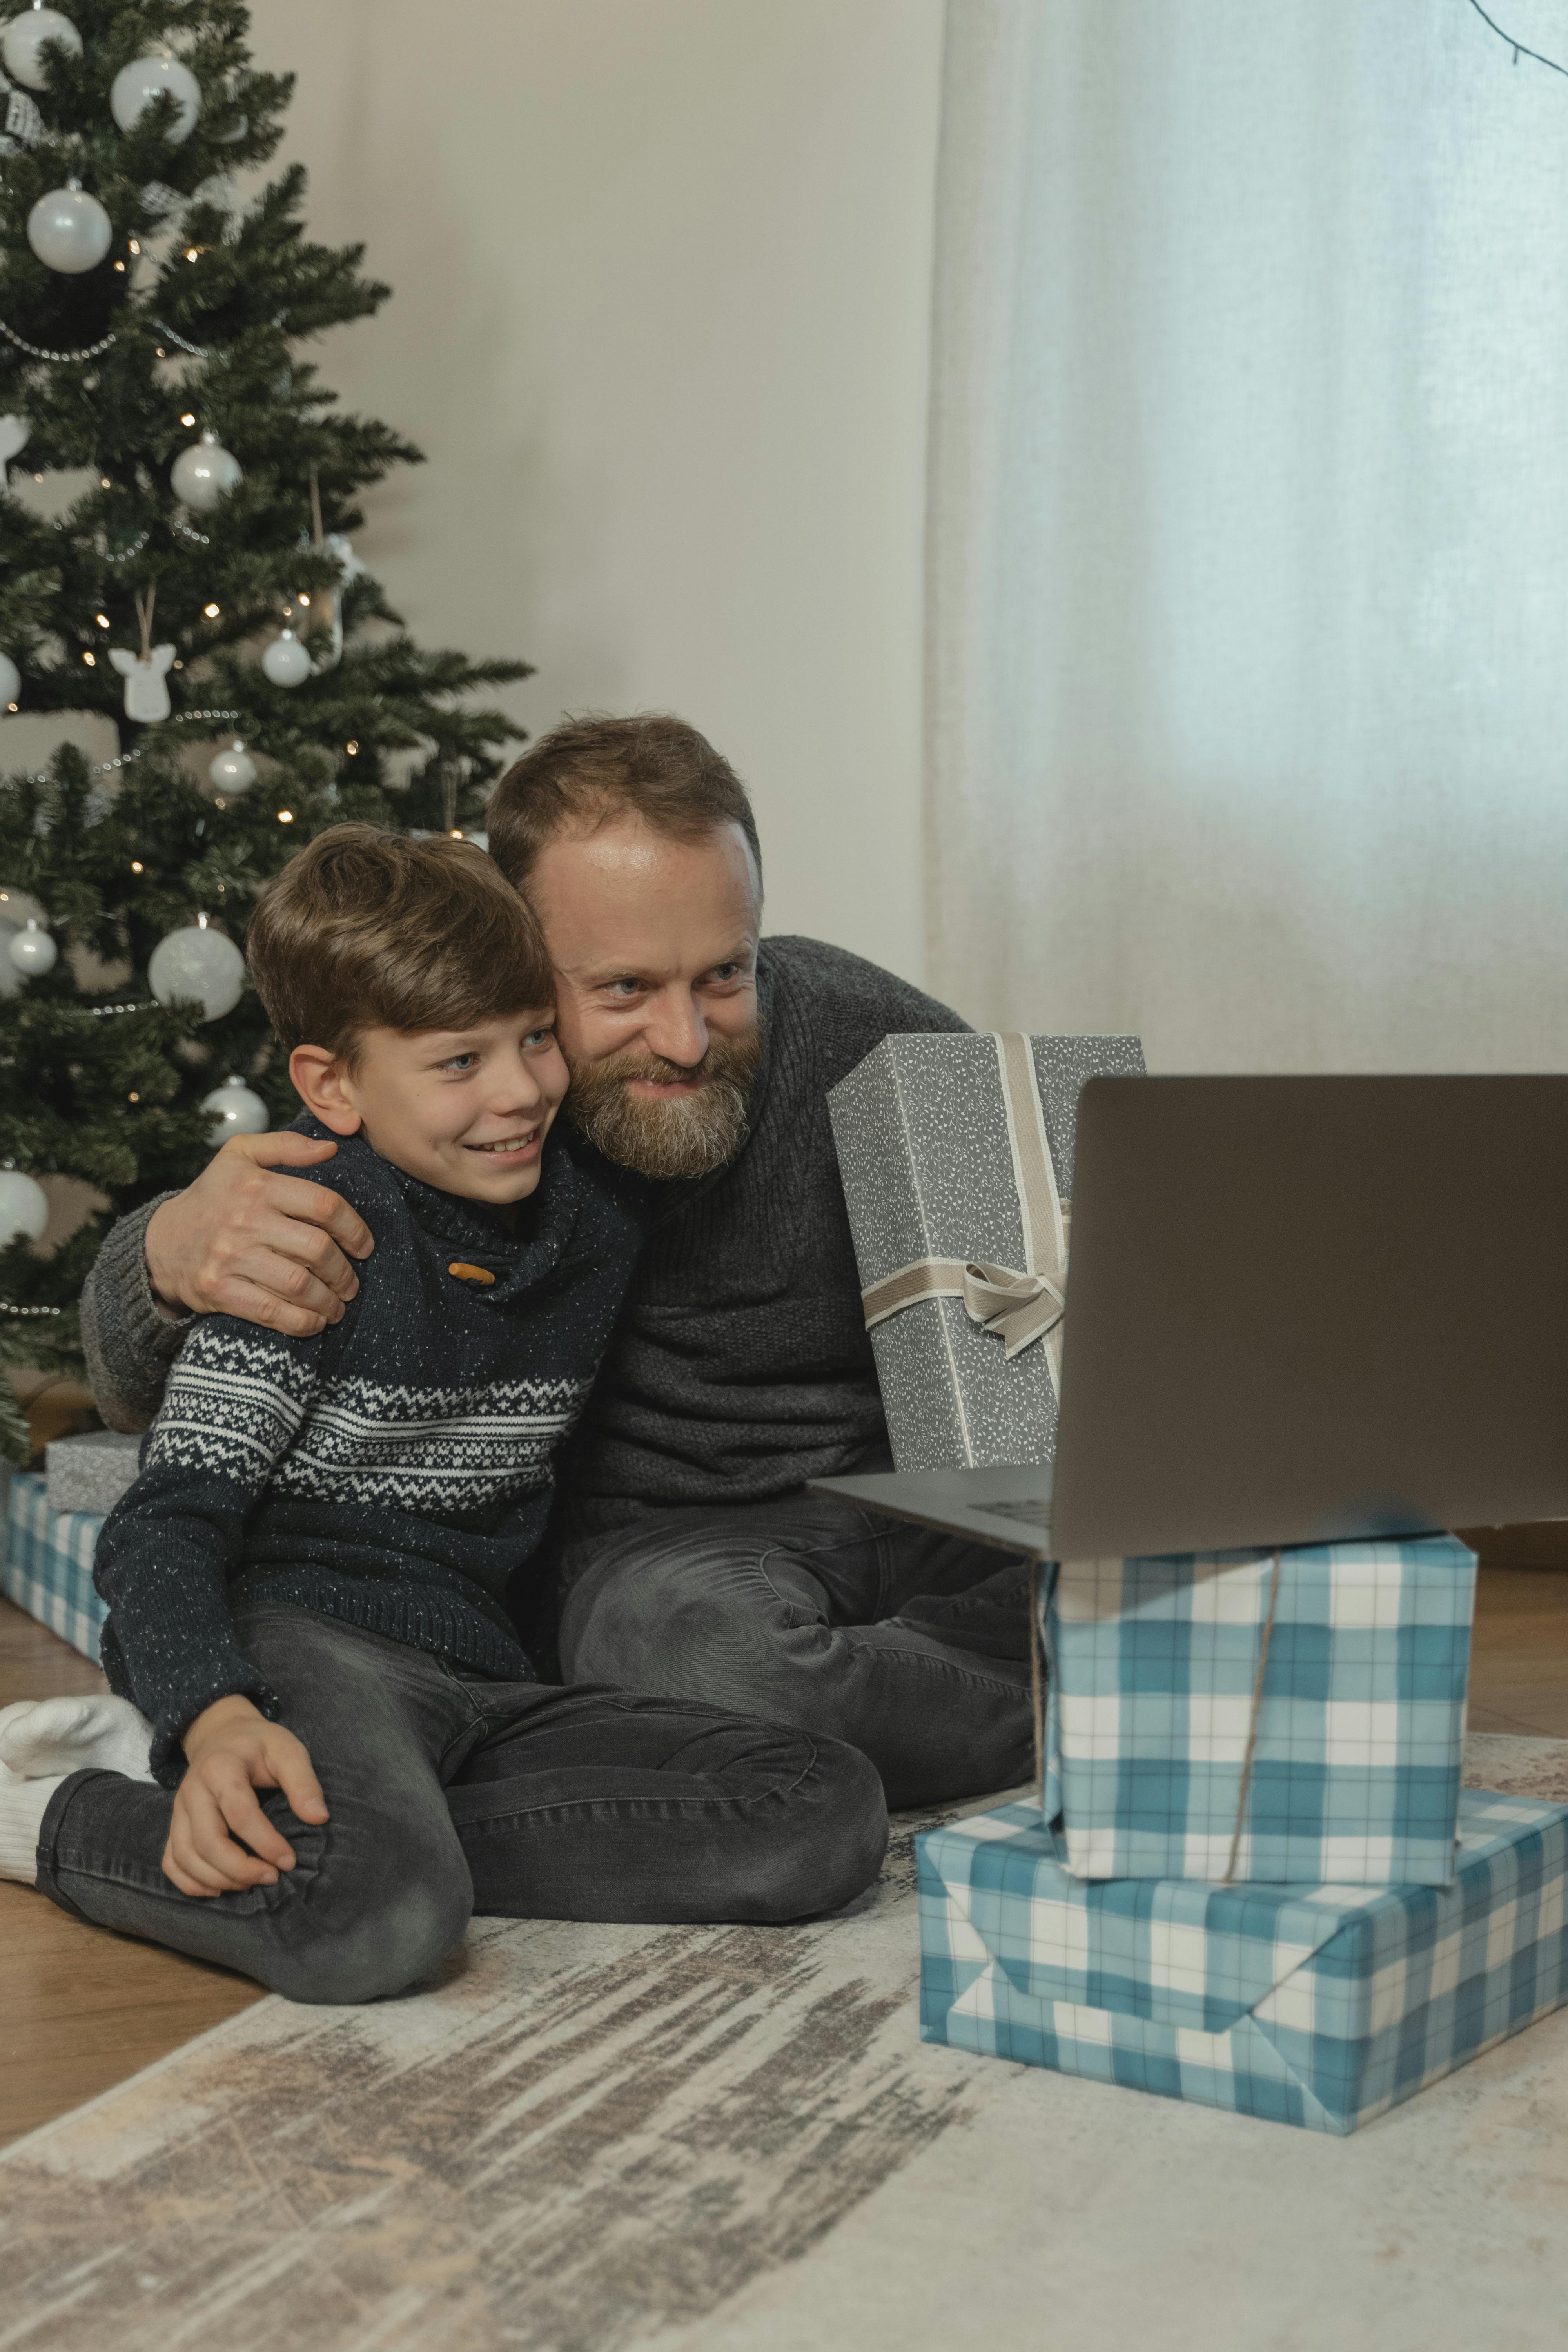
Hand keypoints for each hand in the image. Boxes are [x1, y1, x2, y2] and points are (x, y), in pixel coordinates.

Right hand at [143, 1129, 373, 1336]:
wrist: (160, 1241)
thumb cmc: (212, 1196)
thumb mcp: (240, 1155)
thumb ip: (286, 1145)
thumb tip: (331, 1147)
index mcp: (257, 1186)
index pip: (323, 1205)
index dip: (354, 1228)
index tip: (364, 1246)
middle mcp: (245, 1220)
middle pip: (317, 1250)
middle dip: (344, 1272)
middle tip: (352, 1283)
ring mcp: (230, 1257)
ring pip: (299, 1284)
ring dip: (328, 1301)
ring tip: (338, 1305)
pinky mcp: (218, 1290)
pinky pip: (271, 1312)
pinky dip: (301, 1322)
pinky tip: (314, 1322)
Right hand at [163, 1693, 329, 1897]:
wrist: (222, 1735)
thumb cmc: (259, 1745)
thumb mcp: (287, 1750)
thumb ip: (303, 1781)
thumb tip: (319, 1818)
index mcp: (220, 1768)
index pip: (240, 1815)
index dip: (266, 1843)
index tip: (289, 1861)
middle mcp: (192, 1790)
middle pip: (207, 1841)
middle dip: (240, 1869)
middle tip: (271, 1877)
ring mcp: (178, 1809)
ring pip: (185, 1856)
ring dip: (217, 1879)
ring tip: (250, 1884)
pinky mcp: (174, 1824)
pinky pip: (170, 1861)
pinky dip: (190, 1882)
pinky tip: (218, 1889)